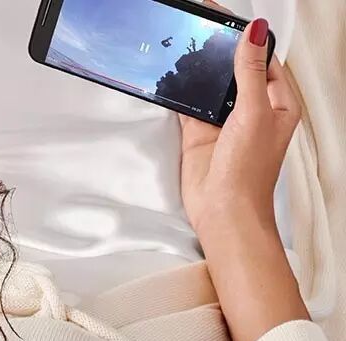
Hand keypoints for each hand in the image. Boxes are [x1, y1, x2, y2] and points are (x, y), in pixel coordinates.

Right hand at [178, 9, 307, 340]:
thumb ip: (251, 71)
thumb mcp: (255, 112)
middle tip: (197, 24)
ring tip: (182, 42)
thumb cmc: (249, 170)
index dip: (245, 36)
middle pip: (234, 68)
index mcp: (279, 101)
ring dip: (198, 69)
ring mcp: (224, 121)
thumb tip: (254, 32)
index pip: (262, 57)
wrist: (224, 212)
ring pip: (210, 85)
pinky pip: (189, 104)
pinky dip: (180, 91)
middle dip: (218, 48)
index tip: (221, 17)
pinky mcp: (199, 133)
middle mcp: (253, 109)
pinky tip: (170, 75)